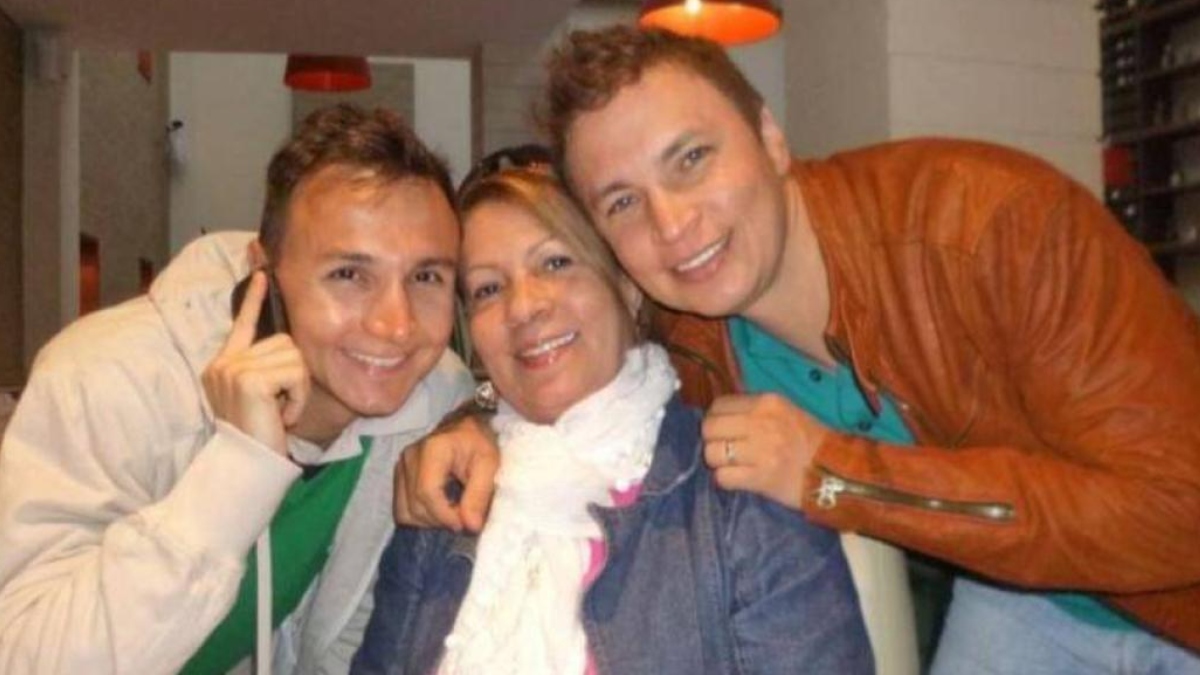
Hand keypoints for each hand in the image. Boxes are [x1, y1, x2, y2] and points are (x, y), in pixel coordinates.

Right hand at [202, 271, 309, 455]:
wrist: (245, 466)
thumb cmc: (260, 435)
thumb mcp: (262, 398)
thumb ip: (268, 370)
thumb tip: (289, 346)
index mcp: (225, 365)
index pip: (244, 324)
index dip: (255, 298)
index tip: (262, 271)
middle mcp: (224, 363)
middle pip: (285, 342)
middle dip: (295, 376)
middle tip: (281, 406)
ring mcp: (233, 369)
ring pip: (294, 357)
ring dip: (298, 389)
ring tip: (280, 412)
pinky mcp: (249, 379)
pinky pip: (296, 374)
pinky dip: (299, 397)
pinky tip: (283, 417)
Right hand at [394, 412, 498, 531]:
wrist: (466, 428)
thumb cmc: (479, 443)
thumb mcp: (489, 464)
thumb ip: (480, 494)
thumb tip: (471, 526)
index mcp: (432, 449)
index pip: (427, 492)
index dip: (445, 515)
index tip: (465, 524)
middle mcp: (410, 457)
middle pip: (416, 506)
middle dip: (440, 520)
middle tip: (464, 516)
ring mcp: (401, 466)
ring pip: (405, 512)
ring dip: (430, 521)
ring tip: (452, 512)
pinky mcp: (399, 476)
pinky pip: (402, 509)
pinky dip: (420, 517)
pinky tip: (439, 509)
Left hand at [701, 393, 829, 509]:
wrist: (837, 472)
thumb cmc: (809, 441)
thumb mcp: (784, 411)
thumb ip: (753, 409)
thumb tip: (716, 414)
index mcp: (767, 402)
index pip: (719, 405)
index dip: (716, 419)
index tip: (724, 430)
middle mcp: (762, 423)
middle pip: (709, 428)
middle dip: (712, 441)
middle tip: (725, 450)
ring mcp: (761, 451)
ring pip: (712, 453)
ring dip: (718, 462)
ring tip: (732, 465)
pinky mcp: (761, 478)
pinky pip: (723, 478)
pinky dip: (726, 480)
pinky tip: (739, 479)